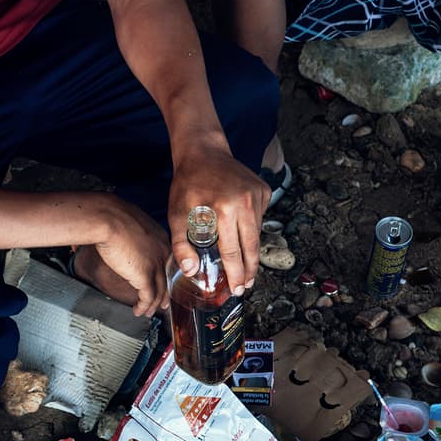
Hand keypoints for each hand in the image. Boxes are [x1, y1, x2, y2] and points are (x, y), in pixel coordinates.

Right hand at [93, 198, 171, 315]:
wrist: (107, 218)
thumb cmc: (112, 215)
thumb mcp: (131, 223)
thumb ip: (135, 235)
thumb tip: (126, 240)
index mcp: (161, 238)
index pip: (169, 261)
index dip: (165, 275)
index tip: (162, 283)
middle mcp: (162, 251)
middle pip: (168, 278)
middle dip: (164, 294)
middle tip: (161, 303)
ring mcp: (156, 264)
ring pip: (160, 290)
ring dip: (153, 304)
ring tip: (147, 311)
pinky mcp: (144, 275)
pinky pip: (148, 297)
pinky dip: (143, 306)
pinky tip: (138, 311)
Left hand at [168, 137, 270, 293]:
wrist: (204, 152)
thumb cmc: (188, 184)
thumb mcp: (177, 213)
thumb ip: (181, 243)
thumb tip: (190, 271)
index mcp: (224, 210)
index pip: (233, 251)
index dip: (236, 273)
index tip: (237, 289)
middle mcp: (246, 203)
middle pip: (251, 247)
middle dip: (250, 271)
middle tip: (245, 287)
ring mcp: (258, 195)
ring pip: (257, 234)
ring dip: (251, 252)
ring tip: (246, 270)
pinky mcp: (263, 191)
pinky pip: (259, 218)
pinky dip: (251, 229)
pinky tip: (241, 234)